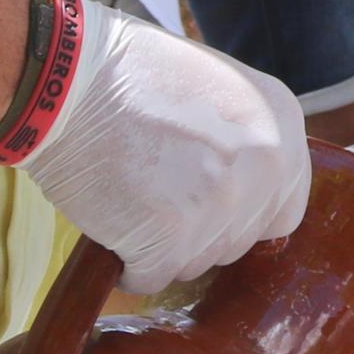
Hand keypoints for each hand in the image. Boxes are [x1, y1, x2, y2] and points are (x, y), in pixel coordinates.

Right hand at [19, 8, 311, 289]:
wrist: (70, 78)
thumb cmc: (132, 76)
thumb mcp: (219, 90)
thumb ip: (246, 143)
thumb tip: (249, 196)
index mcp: (282, 126)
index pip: (283, 211)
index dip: (242, 217)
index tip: (207, 205)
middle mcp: (264, 165)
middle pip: (237, 242)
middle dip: (197, 232)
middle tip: (154, 192)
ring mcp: (220, 203)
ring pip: (195, 263)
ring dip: (161, 247)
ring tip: (130, 197)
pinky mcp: (171, 238)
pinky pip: (151, 277)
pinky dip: (127, 264)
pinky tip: (110, 221)